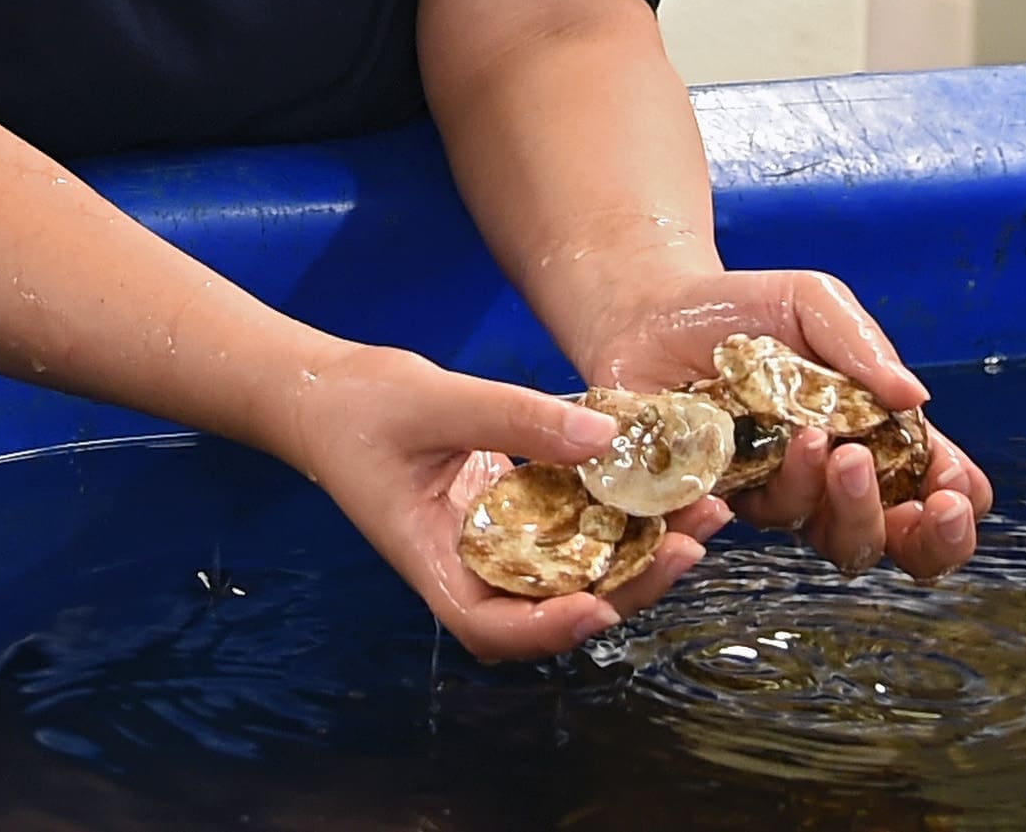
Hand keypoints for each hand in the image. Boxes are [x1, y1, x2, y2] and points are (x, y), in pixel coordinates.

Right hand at [264, 342, 728, 662]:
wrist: (324, 396)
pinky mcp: (514, 513)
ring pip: (576, 571)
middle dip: (628, 586)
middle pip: (555, 607)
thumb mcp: (436, 402)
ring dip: (639, 552)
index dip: (548, 629)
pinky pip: (572, 528)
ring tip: (701, 514)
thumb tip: (607, 437)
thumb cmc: (359, 408)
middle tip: (690, 544)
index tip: (598, 605)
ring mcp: (495, 543)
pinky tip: (663, 487)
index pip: (492, 627)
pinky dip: (618, 515)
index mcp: (433, 563)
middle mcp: (471, 566)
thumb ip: (517, 418)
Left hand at [574, 269, 994, 580]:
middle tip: (924, 502)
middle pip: (895, 540)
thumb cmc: (744, 310)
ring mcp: (778, 495)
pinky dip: (769, 495)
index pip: (935, 493)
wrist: (651, 309)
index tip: (954, 491)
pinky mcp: (721, 502)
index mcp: (873, 435)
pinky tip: (762, 458)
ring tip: (826, 444)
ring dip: (847, 506)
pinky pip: (751, 525)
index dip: (956, 508)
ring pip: (833, 539)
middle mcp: (832, 478)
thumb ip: (864, 346)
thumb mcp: (813, 304)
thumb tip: (915, 397)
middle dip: (921, 535)